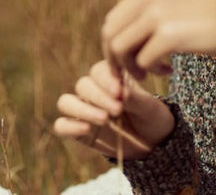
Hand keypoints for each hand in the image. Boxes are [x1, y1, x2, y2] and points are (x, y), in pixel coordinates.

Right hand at [53, 60, 174, 158]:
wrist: (153, 144)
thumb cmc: (151, 118)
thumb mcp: (149, 108)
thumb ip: (135, 98)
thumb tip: (121, 91)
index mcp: (110, 79)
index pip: (98, 71)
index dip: (105, 79)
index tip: (119, 92)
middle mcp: (93, 92)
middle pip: (82, 85)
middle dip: (98, 97)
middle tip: (117, 110)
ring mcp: (83, 111)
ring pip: (66, 102)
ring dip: (82, 109)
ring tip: (104, 119)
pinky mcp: (78, 131)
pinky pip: (61, 125)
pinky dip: (69, 126)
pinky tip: (86, 129)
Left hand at [101, 0, 215, 80]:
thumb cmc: (205, 20)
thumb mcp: (169, 6)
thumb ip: (143, 16)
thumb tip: (113, 41)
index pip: (111, 21)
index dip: (111, 47)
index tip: (123, 64)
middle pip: (110, 35)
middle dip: (115, 61)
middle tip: (130, 76)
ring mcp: (156, 13)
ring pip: (121, 49)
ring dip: (131, 68)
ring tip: (149, 74)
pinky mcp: (168, 34)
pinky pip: (143, 61)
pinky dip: (151, 72)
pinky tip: (168, 72)